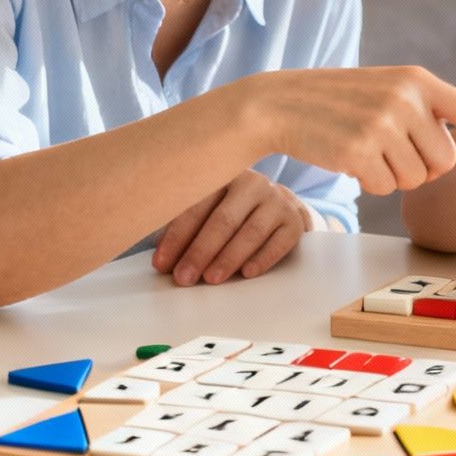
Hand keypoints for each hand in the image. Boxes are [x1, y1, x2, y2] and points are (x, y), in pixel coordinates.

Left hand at [153, 170, 313, 285]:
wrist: (280, 209)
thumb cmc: (233, 213)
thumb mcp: (210, 211)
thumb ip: (187, 228)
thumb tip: (161, 257)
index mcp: (222, 176)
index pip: (196, 206)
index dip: (176, 237)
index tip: (161, 264)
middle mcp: (251, 183)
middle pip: (223, 219)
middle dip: (199, 251)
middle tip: (183, 277)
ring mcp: (277, 201)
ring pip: (250, 231)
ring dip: (228, 258)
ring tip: (211, 279)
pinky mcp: (294, 221)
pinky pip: (279, 243)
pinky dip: (262, 259)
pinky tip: (246, 273)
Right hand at [241, 67, 455, 196]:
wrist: (281, 103)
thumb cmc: (339, 103)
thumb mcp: (388, 92)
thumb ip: (424, 112)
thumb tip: (451, 156)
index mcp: (420, 81)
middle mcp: (408, 98)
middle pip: (445, 161)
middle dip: (422, 166)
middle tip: (387, 146)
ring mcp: (384, 123)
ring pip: (418, 179)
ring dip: (394, 175)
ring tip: (365, 147)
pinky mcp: (360, 150)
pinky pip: (387, 188)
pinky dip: (371, 183)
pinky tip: (349, 158)